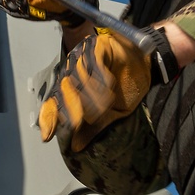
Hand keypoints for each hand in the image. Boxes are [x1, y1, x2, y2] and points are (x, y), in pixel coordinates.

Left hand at [39, 30, 150, 151]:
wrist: (146, 64)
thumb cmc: (126, 85)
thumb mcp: (110, 113)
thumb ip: (92, 128)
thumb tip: (75, 147)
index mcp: (71, 86)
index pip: (54, 103)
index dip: (49, 118)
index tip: (47, 136)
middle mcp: (72, 71)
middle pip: (63, 92)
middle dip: (71, 110)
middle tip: (78, 122)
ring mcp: (82, 57)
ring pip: (78, 79)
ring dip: (89, 96)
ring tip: (102, 107)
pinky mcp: (97, 47)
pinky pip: (94, 64)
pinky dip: (101, 78)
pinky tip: (110, 86)